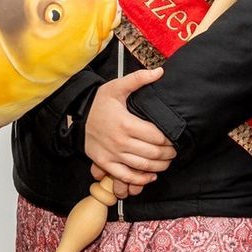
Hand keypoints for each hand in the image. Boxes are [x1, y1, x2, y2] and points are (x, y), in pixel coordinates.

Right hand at [82, 68, 174, 194]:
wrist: (76, 116)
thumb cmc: (98, 102)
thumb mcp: (117, 87)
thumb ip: (139, 79)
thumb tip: (159, 72)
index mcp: (126, 123)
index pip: (156, 136)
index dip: (169, 140)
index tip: (175, 138)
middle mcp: (120, 141)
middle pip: (152, 153)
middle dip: (168, 154)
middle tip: (174, 151)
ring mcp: (112, 154)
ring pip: (142, 166)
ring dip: (159, 167)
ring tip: (166, 162)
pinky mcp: (105, 163)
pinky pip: (125, 176)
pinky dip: (140, 179)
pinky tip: (150, 176)